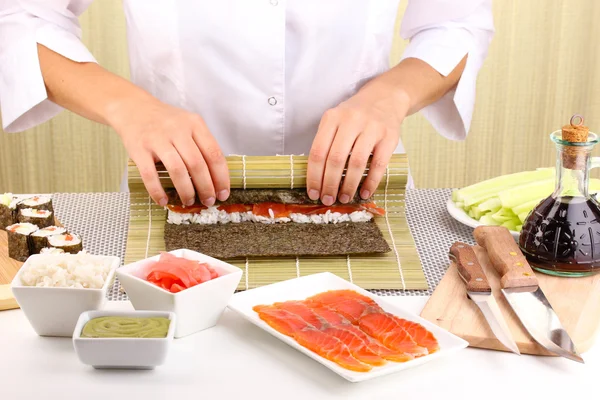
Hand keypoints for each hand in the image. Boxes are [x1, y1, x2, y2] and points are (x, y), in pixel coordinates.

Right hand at [109, 97, 229, 206]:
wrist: (133, 108)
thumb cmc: (166, 122)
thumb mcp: (188, 125)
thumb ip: (202, 145)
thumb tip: (217, 178)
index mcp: (194, 124)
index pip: (214, 154)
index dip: (221, 177)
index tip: (223, 193)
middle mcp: (177, 130)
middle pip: (197, 164)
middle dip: (206, 187)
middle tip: (208, 201)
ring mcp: (157, 139)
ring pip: (177, 170)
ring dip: (186, 191)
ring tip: (189, 201)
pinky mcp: (139, 149)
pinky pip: (150, 175)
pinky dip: (158, 191)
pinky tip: (163, 201)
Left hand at [306, 83, 408, 204]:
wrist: (386, 97)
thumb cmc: (356, 115)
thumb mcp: (336, 121)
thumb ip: (327, 143)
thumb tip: (318, 178)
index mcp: (332, 118)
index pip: (318, 152)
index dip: (314, 176)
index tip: (313, 193)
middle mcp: (350, 121)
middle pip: (335, 159)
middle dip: (330, 184)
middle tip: (327, 200)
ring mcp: (371, 128)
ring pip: (356, 163)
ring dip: (348, 186)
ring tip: (344, 198)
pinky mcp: (389, 137)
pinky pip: (378, 164)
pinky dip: (370, 182)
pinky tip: (364, 193)